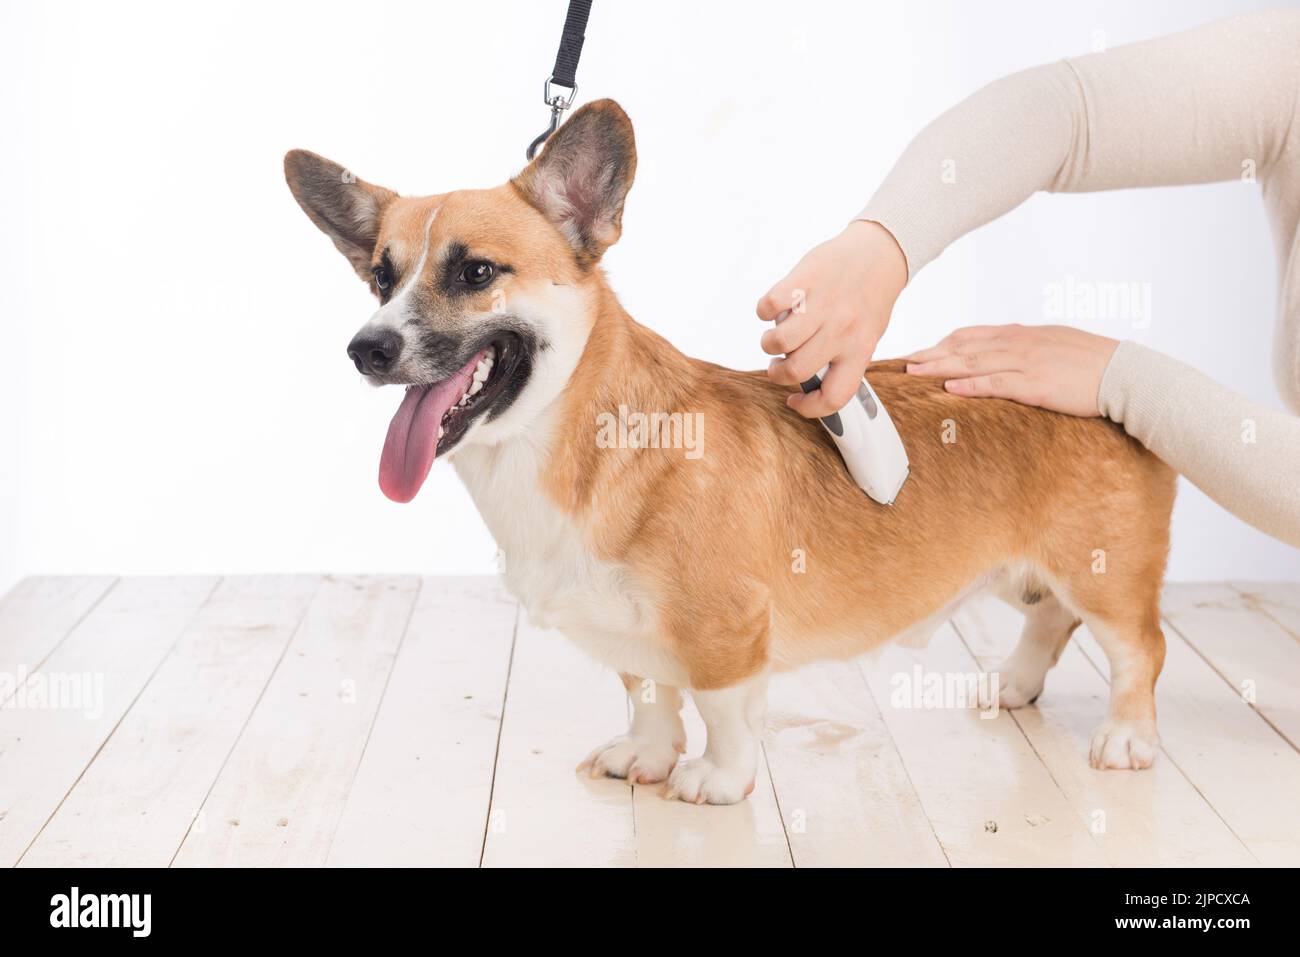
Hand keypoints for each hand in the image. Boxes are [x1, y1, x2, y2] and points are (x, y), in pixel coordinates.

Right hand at [757, 220, 906, 417]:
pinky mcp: (804, 280)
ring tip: (775, 338)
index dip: (809, 407)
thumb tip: (811, 384)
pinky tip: (774, 309)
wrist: (878, 252)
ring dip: (768, 344)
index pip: (834, 395)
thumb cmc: (869, 298)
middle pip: (796, 369)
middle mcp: (842, 329)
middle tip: (777, 365)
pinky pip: (769, 305)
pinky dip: (764, 311)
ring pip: (779, 341)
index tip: (795, 400)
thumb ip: (843, 359)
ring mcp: (822, 304)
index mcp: (860, 348)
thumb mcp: (867, 335)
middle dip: (777, 373)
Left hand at [905, 324, 1119, 416]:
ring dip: (939, 368)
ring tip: (913, 374)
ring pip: (973, 363)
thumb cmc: (1093, 361)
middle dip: (930, 354)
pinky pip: (996, 384)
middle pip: (963, 347)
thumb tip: (1004, 347)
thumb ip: (1026, 344)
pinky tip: (949, 389)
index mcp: (1022, 334)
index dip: (940, 343)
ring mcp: (1026, 362)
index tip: (918, 351)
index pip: (971, 335)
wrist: (1125, 373)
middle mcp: (1019, 343)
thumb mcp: (1055, 343)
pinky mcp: (1035, 385)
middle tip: (902, 362)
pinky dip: (970, 386)